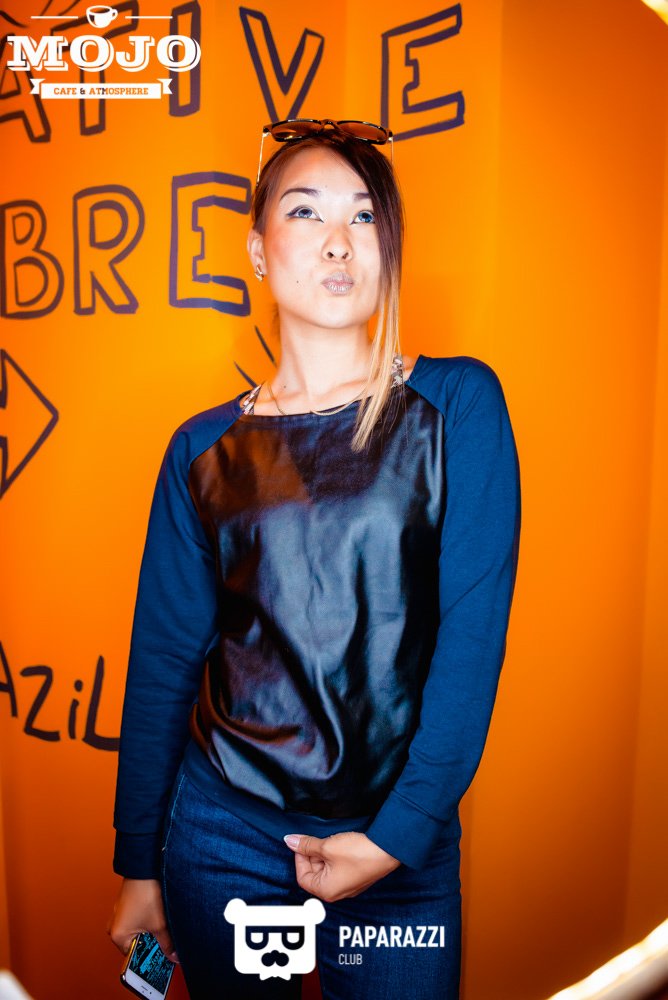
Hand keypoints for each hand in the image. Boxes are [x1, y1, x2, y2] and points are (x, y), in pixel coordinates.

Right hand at [107, 878, 178, 963]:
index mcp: (118, 935)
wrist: (145, 867)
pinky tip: (158, 915)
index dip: (148, 959)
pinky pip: (136, 919)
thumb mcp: (160, 924)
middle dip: (151, 944)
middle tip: (166, 943)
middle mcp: (114, 926)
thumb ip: (167, 944)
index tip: (161, 960)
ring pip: (137, 931)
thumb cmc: (146, 894)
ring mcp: (119, 914)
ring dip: (150, 931)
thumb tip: (174, 957)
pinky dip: (147, 920)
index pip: (133, 957)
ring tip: (163, 925)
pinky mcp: (125, 905)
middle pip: (135, 944)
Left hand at [283, 832, 400, 902]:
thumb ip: (306, 845)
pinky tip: (340, 846)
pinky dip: (334, 857)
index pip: (302, 876)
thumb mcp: (327, 847)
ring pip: (326, 870)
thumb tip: (289, 841)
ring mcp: (347, 886)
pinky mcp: (356, 877)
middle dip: (312, 855)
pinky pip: (338, 869)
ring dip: (324, 855)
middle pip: (314, 874)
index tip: (302, 843)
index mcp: (326, 891)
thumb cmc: (358, 853)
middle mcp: (336, 893)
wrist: (387, 850)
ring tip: (331, 842)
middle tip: (317, 840)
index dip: (300, 857)